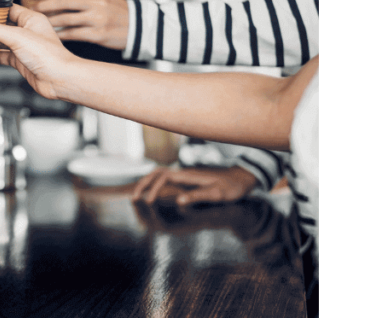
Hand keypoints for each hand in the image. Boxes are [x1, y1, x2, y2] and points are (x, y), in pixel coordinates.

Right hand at [0, 4, 75, 99]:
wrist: (59, 80)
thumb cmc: (49, 56)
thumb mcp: (16, 37)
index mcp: (31, 19)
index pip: (8, 8)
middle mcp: (28, 31)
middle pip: (2, 25)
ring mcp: (24, 47)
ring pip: (1, 41)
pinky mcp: (21, 61)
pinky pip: (3, 56)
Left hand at [28, 0, 128, 49]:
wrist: (138, 26)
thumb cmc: (116, 11)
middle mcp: (96, 2)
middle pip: (64, 1)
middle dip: (44, 4)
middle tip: (32, 8)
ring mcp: (97, 18)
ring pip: (66, 18)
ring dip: (50, 20)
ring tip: (39, 22)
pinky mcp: (98, 34)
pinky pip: (73, 34)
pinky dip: (60, 34)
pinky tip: (52, 35)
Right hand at [131, 166, 258, 206]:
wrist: (242, 178)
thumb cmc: (232, 187)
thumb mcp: (218, 194)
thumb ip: (198, 196)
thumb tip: (179, 201)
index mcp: (188, 175)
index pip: (163, 177)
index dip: (153, 189)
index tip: (149, 202)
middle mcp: (183, 173)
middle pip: (156, 173)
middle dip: (143, 184)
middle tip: (133, 198)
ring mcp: (184, 175)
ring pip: (159, 175)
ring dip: (147, 183)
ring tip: (137, 196)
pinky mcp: (187, 179)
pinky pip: (165, 179)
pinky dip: (155, 185)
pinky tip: (153, 193)